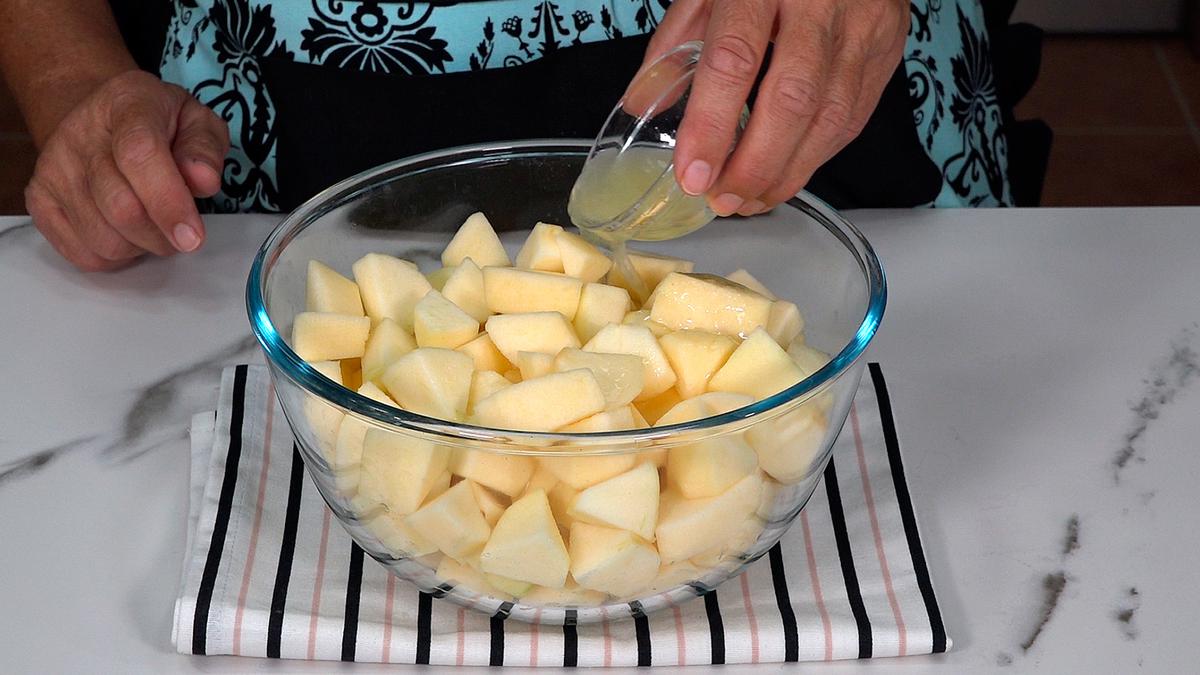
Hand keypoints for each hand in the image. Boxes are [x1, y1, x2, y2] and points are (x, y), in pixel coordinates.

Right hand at [25, 70, 228, 270]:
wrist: (102, 119)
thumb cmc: (158, 124)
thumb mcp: (196, 121)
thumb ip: (204, 148)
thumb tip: (202, 180)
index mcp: (125, 104)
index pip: (140, 155)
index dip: (168, 202)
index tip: (192, 237)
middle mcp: (79, 135)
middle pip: (122, 208)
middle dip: (164, 234)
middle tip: (181, 229)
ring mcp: (53, 169)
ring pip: (105, 240)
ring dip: (142, 246)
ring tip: (153, 223)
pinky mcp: (39, 200)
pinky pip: (84, 254)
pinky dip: (116, 257)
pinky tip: (126, 232)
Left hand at [644, 0, 907, 214]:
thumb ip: (677, 39)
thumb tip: (642, 102)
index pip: (735, 59)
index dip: (712, 125)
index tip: (692, 173)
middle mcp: (821, 2)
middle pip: (791, 99)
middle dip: (753, 165)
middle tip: (721, 200)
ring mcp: (863, 26)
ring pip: (830, 117)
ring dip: (786, 173)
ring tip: (748, 200)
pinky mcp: (888, 49)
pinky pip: (854, 116)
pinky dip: (817, 156)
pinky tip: (785, 174)